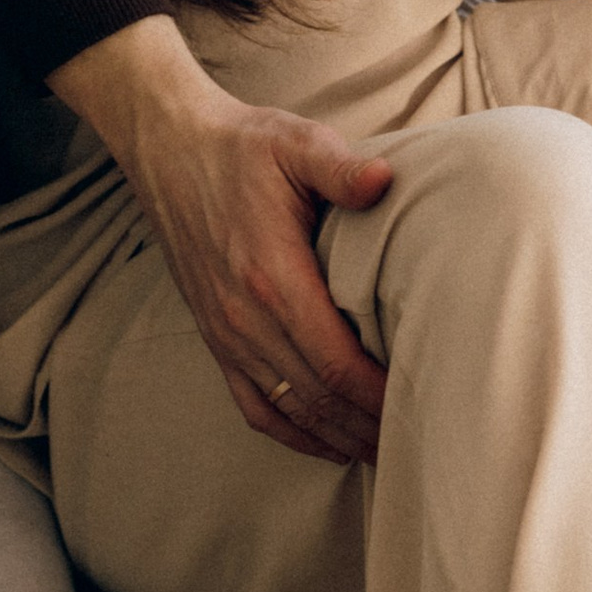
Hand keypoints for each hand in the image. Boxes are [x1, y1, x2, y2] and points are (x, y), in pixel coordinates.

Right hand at [47, 16, 391, 461]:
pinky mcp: (214, 338)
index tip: (422, 404)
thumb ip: (339, 166)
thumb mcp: (294, 141)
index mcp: (271, 276)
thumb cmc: (242, 146)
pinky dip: (293, 433)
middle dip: (368, 426)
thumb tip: (383, 180)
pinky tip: (328, 441)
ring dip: (338, 436)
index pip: (335, 361)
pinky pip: (253, 405)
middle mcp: (243, 317)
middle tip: (419, 437)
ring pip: (289, 410)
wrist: (169, 149)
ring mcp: (225, 334)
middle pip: (317, 397)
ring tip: (385, 450)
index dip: (378, 395)